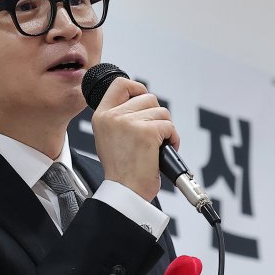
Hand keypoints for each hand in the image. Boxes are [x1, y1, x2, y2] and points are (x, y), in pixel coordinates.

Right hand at [90, 77, 179, 200]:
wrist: (124, 191)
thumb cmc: (120, 170)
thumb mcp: (108, 137)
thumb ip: (119, 118)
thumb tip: (140, 103)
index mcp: (101, 116)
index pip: (120, 84)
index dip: (137, 87)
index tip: (142, 98)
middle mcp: (113, 116)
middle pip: (147, 97)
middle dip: (156, 115)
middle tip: (151, 134)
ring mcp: (129, 122)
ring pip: (161, 111)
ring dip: (165, 128)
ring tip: (156, 145)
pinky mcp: (147, 132)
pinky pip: (169, 126)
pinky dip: (173, 139)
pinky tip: (163, 150)